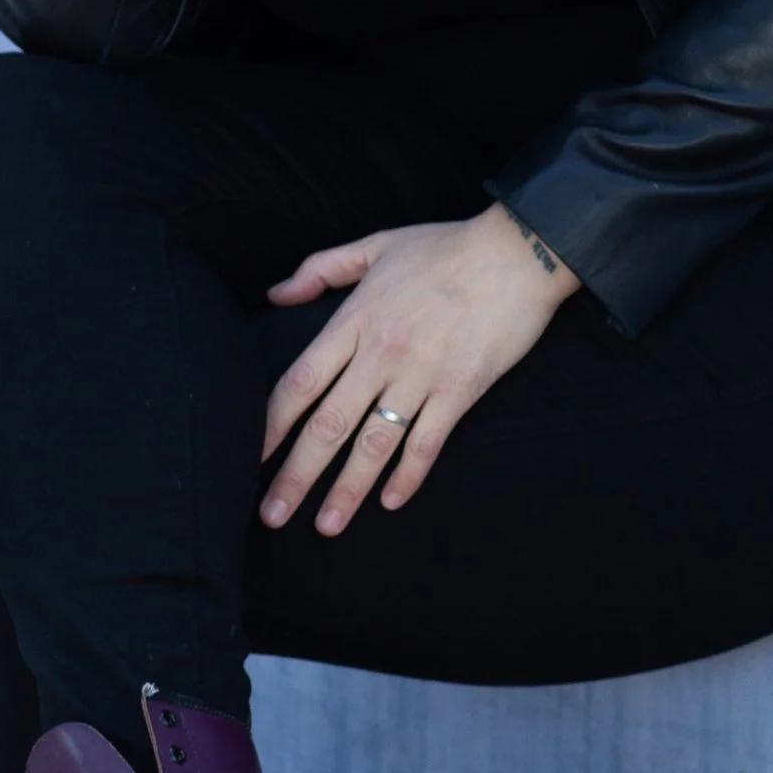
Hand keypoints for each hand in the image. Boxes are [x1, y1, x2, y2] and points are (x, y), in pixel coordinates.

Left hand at [259, 204, 582, 534]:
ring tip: (326, 526)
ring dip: (346, 490)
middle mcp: (381, 353)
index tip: (252, 457)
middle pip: (327, 425)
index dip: (272, 424)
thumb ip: (321, 269)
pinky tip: (390, 502)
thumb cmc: (447, 246)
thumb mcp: (376, 245)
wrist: (519, 252)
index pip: (300, 382)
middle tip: (271, 515)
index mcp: (356, 320)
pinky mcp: (460, 390)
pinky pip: (427, 444)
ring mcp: (422, 375)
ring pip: (374, 444)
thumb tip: (276, 294)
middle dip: (296, 475)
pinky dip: (407, 476)